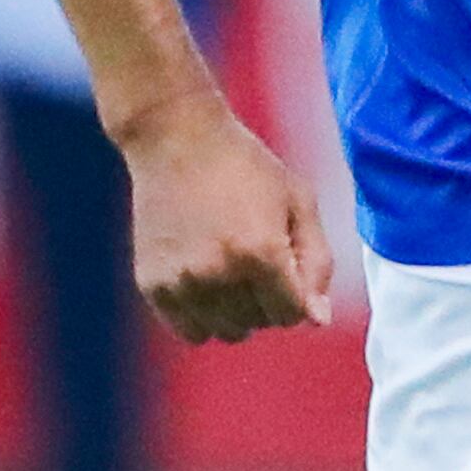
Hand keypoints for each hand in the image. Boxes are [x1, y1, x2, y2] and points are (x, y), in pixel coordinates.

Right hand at [117, 91, 334, 343]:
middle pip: (259, 324)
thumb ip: (317, 262)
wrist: (176, 138)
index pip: (291, 315)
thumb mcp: (298, 200)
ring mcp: (182, 282)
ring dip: (235, 311)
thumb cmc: (244, 165)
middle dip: (265, 300)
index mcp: (262, 253)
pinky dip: (201, 316)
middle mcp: (220, 274)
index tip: (283, 266)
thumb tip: (317, 320)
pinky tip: (202, 281)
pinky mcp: (153, 284)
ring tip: (227, 270)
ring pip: (225, 332)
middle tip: (252, 258)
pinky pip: (188, 330)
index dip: (295, 295)